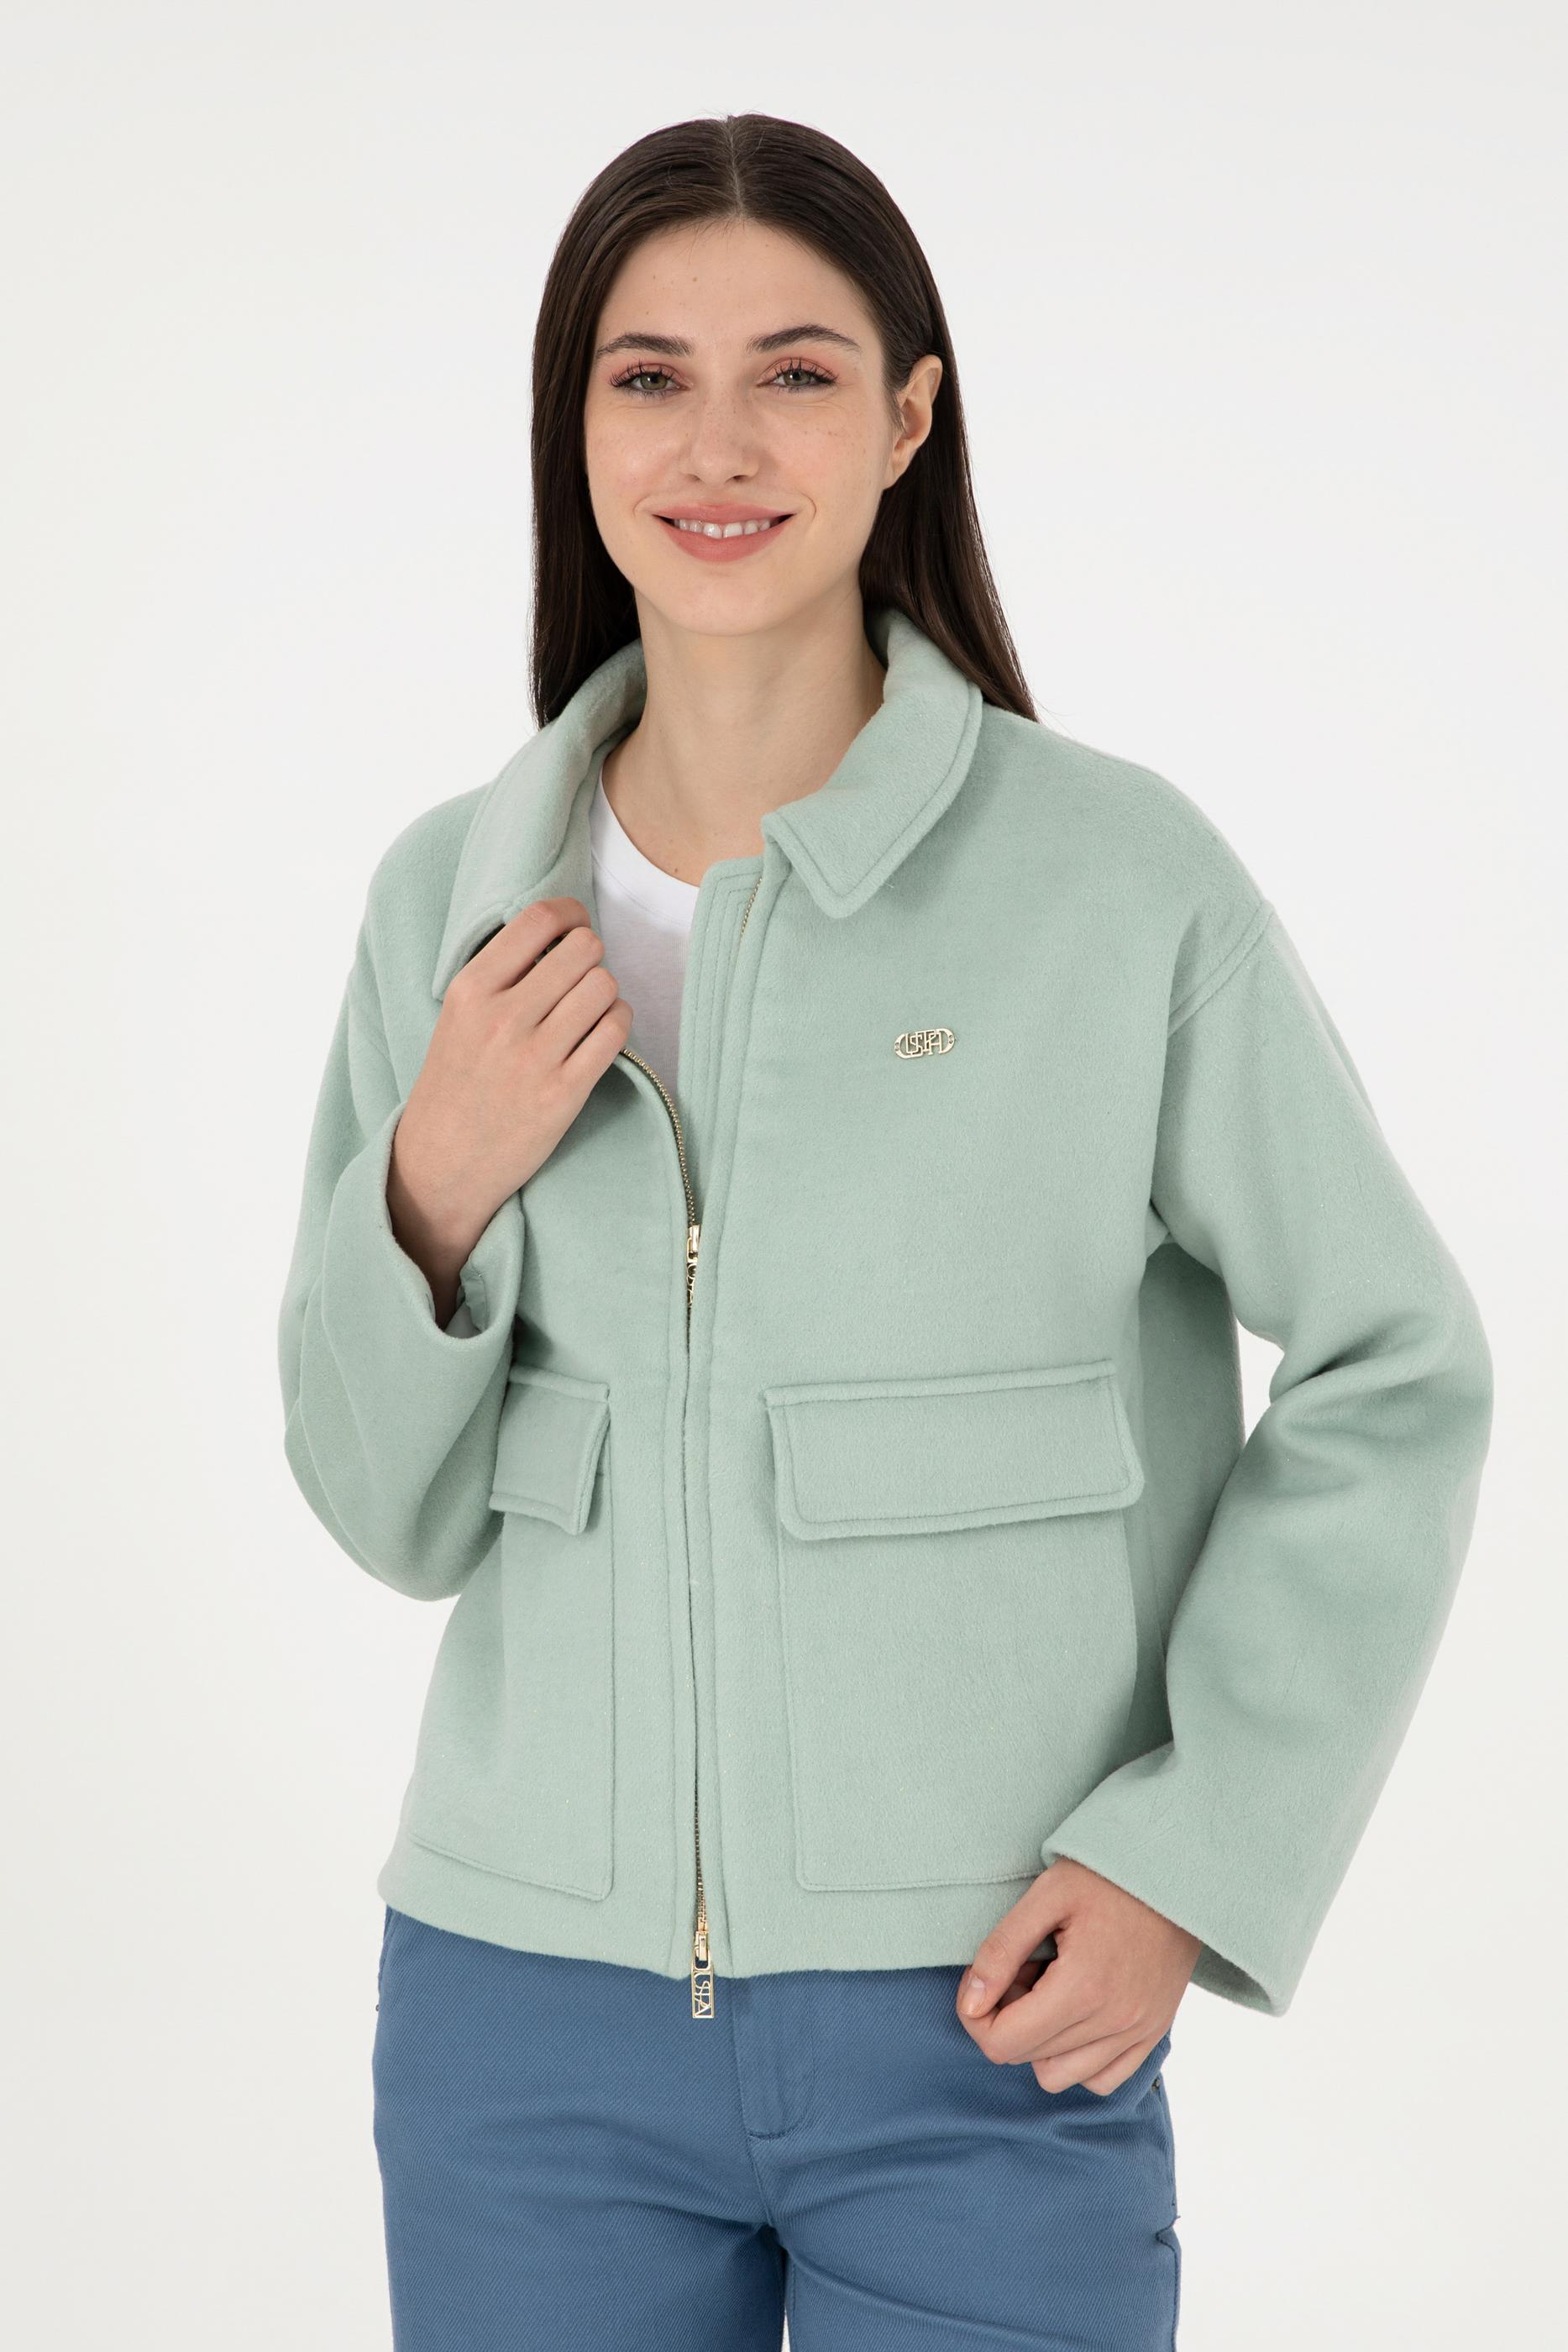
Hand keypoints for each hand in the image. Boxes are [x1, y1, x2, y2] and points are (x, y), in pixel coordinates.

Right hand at [386, 896, 631, 1307]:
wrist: (444, 1162)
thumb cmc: (456, 1083)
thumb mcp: (459, 1016)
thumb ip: (501, 974)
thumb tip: (560, 931)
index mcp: (471, 989)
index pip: (538, 919)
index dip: (571, 915)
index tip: (575, 928)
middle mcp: (502, 1017)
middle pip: (583, 949)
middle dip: (591, 957)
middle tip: (582, 978)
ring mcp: (535, 1056)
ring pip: (605, 986)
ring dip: (606, 993)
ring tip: (589, 1010)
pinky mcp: (564, 1092)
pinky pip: (615, 1031)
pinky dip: (617, 1024)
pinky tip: (600, 1034)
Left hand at [956, 1857, 1201, 2095]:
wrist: (1176, 1869)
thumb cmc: (1106, 1875)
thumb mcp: (1045, 1896)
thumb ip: (1001, 1951)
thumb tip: (971, 2005)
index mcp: (1082, 1989)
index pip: (1003, 2043)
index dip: (975, 2015)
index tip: (982, 1977)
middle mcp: (1114, 2023)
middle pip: (1027, 2057)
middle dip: (1007, 2018)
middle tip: (1020, 1969)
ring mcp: (1139, 2033)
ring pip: (1061, 2076)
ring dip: (1040, 2041)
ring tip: (1048, 1989)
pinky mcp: (1154, 2032)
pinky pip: (1103, 2078)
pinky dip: (1078, 2057)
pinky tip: (1074, 2012)